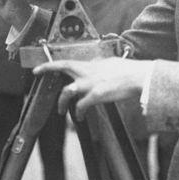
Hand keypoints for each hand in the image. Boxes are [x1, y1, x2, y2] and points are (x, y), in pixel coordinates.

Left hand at [34, 57, 152, 114]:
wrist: (140, 77)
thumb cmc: (128, 71)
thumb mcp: (110, 63)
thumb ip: (99, 65)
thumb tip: (94, 64)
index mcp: (90, 65)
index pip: (66, 62)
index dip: (49, 65)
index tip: (38, 69)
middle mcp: (88, 72)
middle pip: (63, 69)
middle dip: (47, 70)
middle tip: (39, 77)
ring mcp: (91, 83)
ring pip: (67, 91)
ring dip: (62, 103)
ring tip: (62, 111)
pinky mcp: (97, 95)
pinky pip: (81, 106)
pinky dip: (79, 112)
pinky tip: (80, 117)